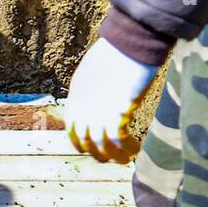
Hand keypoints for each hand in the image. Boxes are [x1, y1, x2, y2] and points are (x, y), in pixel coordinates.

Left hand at [64, 37, 157, 163]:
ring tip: (124, 160)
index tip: (90, 148)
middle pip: (83, 138)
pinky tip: (135, 149)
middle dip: (96, 152)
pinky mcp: (116, 112)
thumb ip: (93, 88)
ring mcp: (98, 111)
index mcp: (75, 96)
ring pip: (100, 143)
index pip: (72, 126)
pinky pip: (118, 138)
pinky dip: (126, 147)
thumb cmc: (115, 53)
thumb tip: (100, 97)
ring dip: (113, 155)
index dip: (80, 140)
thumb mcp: (93, 71)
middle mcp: (83, 106)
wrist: (127, 46)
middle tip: (108, 159)